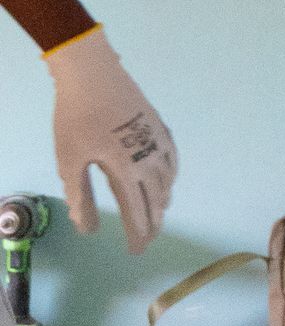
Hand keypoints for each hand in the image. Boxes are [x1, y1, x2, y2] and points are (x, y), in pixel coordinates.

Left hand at [46, 28, 176, 252]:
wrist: (93, 73)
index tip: (136, 252)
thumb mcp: (70, 160)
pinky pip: (173, 158)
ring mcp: (157, 140)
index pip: (137, 212)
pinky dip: (172, 175)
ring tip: (157, 215)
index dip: (137, 234)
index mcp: (126, 170)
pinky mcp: (158, 125)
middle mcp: (149, 158)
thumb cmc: (77, 118)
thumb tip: (88, 228)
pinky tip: (168, 178)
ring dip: (163, 201)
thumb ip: (80, 196)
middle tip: (147, 240)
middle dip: (153, 223)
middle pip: (157, 199)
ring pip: (168, 179)